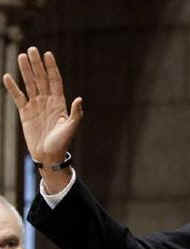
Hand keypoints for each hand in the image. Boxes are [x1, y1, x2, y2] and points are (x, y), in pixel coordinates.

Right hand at [2, 47, 82, 165]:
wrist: (49, 155)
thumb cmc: (62, 143)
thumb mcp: (71, 128)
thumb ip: (76, 113)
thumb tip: (79, 99)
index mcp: (59, 102)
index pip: (54, 81)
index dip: (51, 68)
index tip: (48, 54)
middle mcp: (47, 101)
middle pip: (41, 79)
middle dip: (37, 64)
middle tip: (32, 49)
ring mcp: (36, 105)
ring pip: (30, 84)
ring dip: (26, 71)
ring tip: (21, 56)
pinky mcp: (25, 112)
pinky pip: (18, 97)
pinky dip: (13, 87)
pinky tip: (8, 76)